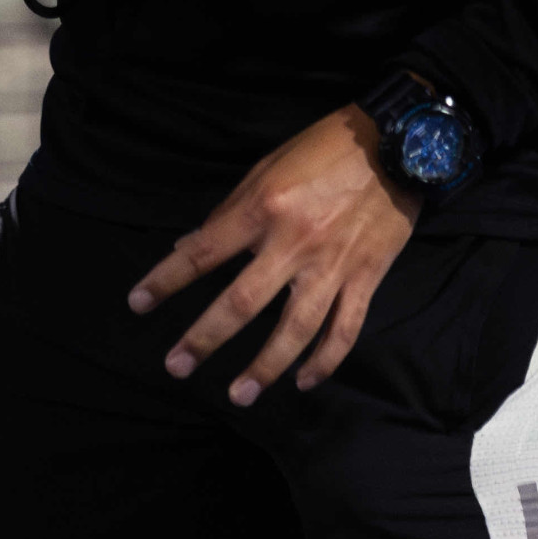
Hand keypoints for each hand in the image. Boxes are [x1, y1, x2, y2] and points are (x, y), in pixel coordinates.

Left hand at [128, 105, 417, 405]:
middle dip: (204, 338)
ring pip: (295, 330)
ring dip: (265, 367)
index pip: (204, 252)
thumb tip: (191, 245)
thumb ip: (231, 209)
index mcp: (265, 207)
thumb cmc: (325, 147)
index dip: (167, 279)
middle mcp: (294, 242)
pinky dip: (324, 360)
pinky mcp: (366, 278)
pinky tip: (303, 380)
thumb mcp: (268, 166)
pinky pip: (344, 330)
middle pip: (241, 303)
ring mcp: (332, 265)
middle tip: (176, 366)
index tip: (138, 304)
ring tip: (239, 395)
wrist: (399, 143)